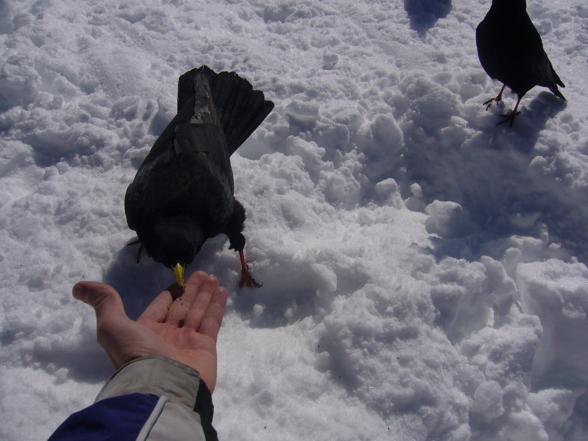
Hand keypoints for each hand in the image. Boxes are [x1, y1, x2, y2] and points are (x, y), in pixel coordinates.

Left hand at [73, 271, 227, 391]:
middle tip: (202, 273)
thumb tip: (79, 286)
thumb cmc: (136, 355)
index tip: (179, 279)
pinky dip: (216, 306)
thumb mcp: (112, 326)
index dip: (170, 293)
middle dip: (192, 290)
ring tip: (212, 277)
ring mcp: (187, 343)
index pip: (160, 307)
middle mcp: (167, 337)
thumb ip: (104, 303)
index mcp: (145, 332)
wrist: (162, 386)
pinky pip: (212, 322)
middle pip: (182, 307)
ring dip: (205, 294)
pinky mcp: (205, 348)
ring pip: (197, 311)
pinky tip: (221, 291)